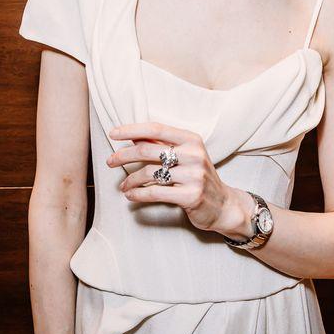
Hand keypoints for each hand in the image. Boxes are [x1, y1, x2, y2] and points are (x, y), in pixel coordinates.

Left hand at [107, 121, 253, 236]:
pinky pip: (156, 192)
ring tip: (123, 185)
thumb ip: (162, 145)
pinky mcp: (191, 195)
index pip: (156, 128)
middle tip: (110, 161)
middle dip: (124, 155)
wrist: (223, 204)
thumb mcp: (185, 155)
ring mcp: (194, 175)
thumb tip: (132, 136)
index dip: (132, 129)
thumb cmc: (198, 176)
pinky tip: (130, 195)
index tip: (113, 134)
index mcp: (191, 139)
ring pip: (150, 173)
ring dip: (130, 179)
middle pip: (148, 150)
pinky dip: (138, 194)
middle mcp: (194, 154)